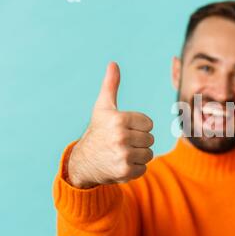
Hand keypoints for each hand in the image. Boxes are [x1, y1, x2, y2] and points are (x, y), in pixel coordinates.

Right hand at [67, 62, 153, 188]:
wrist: (83, 162)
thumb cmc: (98, 131)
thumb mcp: (103, 107)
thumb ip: (111, 86)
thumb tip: (113, 63)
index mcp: (119, 119)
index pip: (149, 123)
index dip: (139, 127)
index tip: (124, 129)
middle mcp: (120, 137)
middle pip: (150, 139)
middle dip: (139, 141)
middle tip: (122, 142)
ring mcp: (123, 156)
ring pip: (149, 154)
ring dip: (138, 155)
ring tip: (122, 153)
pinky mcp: (125, 172)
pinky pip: (144, 168)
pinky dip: (135, 168)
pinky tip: (121, 164)